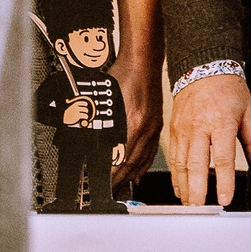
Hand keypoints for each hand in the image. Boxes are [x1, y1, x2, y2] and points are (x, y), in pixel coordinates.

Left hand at [110, 55, 162, 192]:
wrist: (143, 62)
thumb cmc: (124, 75)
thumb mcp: (105, 100)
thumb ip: (100, 122)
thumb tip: (93, 143)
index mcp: (133, 124)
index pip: (121, 158)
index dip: (111, 175)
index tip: (103, 184)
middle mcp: (146, 129)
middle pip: (133, 163)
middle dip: (120, 180)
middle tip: (109, 190)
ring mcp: (153, 128)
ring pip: (143, 159)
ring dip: (131, 175)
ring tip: (122, 186)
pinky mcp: (157, 124)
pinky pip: (150, 151)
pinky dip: (143, 164)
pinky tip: (139, 171)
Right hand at [166, 73, 250, 207]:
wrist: (203, 67)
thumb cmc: (229, 90)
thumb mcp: (249, 111)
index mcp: (222, 123)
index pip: (223, 158)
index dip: (224, 181)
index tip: (225, 199)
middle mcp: (200, 127)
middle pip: (197, 165)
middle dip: (198, 191)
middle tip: (201, 210)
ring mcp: (184, 129)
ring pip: (181, 164)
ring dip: (185, 187)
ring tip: (190, 205)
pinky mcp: (174, 130)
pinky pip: (173, 157)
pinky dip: (176, 175)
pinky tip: (180, 188)